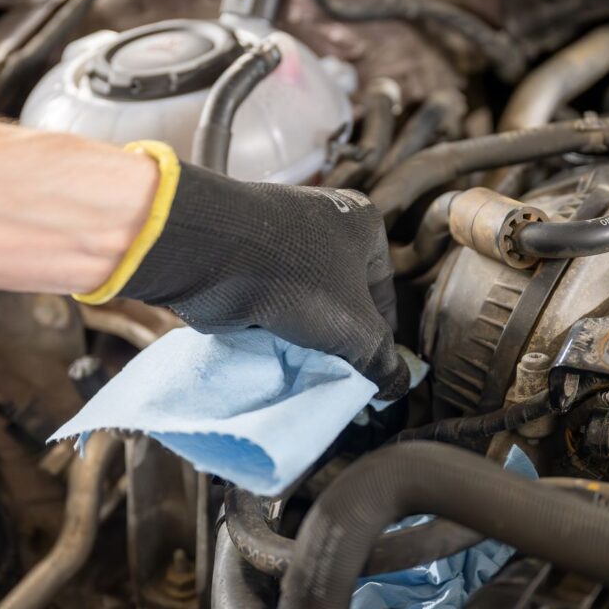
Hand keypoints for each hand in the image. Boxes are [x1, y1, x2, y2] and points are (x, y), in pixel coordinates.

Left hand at [112, 162, 409, 398]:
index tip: (369, 372)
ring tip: (300, 366)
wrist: (211, 254)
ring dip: (302, 333)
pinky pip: (268, 296)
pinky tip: (269, 349)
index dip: (380, 337)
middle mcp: (325, 222)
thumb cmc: (297, 279)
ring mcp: (281, 234)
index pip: (384, 293)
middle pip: (343, 296)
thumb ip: (382, 361)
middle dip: (338, 336)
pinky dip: (269, 322)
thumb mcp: (356, 330)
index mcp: (363, 224)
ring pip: (304, 299)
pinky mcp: (245, 252)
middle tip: (335, 374)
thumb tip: (397, 387)